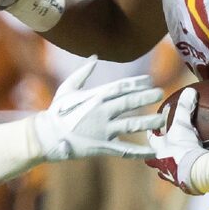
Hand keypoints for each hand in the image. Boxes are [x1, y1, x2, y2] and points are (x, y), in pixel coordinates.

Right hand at [34, 56, 163, 160]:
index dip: (136, 83)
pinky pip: (124, 149)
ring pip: (130, 125)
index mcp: (94, 96)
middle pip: (129, 102)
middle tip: (161, 93)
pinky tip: (154, 152)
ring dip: (148, 122)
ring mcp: (103, 130)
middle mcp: (101, 111)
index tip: (149, 80)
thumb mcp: (67, 88)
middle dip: (146, 97)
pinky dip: (140, 152)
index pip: (120, 87)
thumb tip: (94, 56)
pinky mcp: (102, 146)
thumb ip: (82, 72)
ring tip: (161, 120)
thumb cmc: (57, 111)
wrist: (47, 136)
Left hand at [145, 87, 208, 194]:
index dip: (152, 132)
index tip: (154, 127)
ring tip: (183, 161)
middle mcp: (162, 165)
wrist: (195, 174)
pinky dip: (192, 174)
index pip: (151, 139)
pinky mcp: (186, 185)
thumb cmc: (184, 148)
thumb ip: (185, 107)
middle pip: (156, 159)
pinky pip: (188, 179)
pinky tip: (202, 170)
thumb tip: (189, 90)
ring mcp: (173, 177)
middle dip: (158, 154)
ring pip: (170, 171)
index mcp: (158, 150)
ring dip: (174, 166)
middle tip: (166, 148)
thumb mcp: (183, 124)